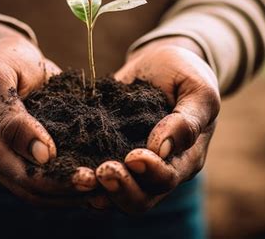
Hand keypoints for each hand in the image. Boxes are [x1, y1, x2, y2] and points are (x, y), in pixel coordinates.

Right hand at [0, 22, 96, 205]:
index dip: (57, 182)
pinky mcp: (32, 152)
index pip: (23, 177)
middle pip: (35, 191)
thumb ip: (13, 117)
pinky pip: (52, 174)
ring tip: (107, 191)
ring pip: (44, 191)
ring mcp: (14, 158)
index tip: (90, 177)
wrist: (7, 53)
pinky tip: (99, 178)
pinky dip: (73, 181)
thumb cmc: (1, 60)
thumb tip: (43, 155)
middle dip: (70, 192)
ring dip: (74, 194)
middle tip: (106, 190)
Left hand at [95, 37, 219, 212]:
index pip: (168, 179)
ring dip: (98, 190)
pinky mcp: (107, 154)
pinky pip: (94, 179)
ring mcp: (130, 167)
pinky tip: (67, 169)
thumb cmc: (185, 75)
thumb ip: (188, 120)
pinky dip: (81, 179)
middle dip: (121, 189)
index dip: (151, 172)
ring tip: (81, 176)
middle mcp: (157, 170)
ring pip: (114, 196)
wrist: (160, 65)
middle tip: (102, 171)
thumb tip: (162, 149)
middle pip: (140, 199)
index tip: (134, 156)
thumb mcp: (197, 90)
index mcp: (185, 159)